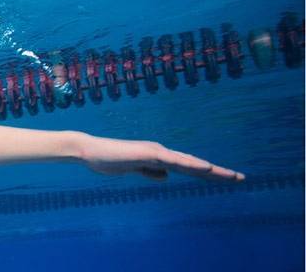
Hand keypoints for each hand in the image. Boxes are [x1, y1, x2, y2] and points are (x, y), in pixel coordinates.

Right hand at [77, 134, 244, 181]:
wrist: (90, 150)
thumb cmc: (107, 159)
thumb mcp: (132, 170)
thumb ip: (149, 172)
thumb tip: (166, 176)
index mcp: (159, 158)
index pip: (188, 168)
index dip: (207, 174)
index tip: (225, 179)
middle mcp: (162, 152)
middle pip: (195, 164)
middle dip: (218, 172)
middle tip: (240, 178)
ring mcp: (157, 152)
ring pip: (189, 162)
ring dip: (211, 170)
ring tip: (231, 176)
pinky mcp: (150, 153)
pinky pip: (175, 160)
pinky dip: (192, 164)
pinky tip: (206, 168)